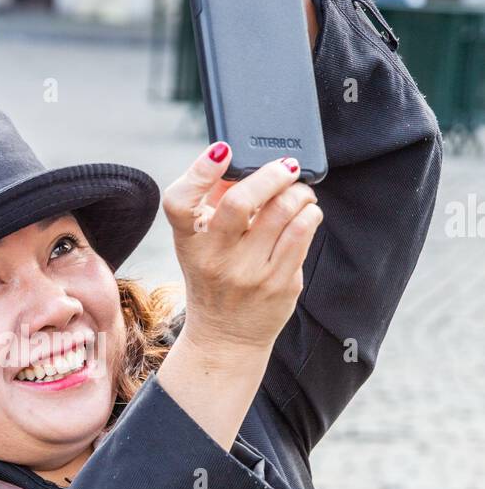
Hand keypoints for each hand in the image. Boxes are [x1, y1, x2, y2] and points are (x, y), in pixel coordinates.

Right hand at [161, 140, 322, 354]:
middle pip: (240, 202)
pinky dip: (309, 214)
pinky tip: (306, 212)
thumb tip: (239, 160)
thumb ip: (213, 200)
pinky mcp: (279, 284)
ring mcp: (249, 274)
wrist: (224, 337)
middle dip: (271, 175)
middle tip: (285, 167)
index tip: (222, 150)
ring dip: (298, 192)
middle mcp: (215, 258)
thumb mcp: (199, 243)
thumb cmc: (213, 277)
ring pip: (283, 213)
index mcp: (189, 242)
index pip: (179, 202)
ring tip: (299, 191)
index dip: (199, 172)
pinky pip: (302, 234)